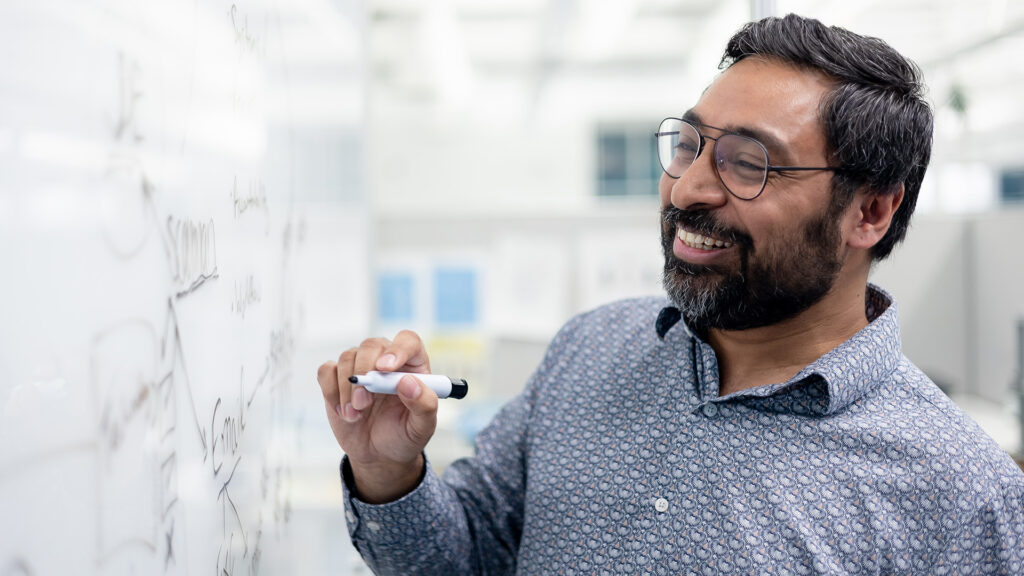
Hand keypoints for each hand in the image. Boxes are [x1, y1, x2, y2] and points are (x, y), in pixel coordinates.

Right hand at [317, 330, 437, 502]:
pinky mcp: (337, 379)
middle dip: (365, 374)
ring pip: (347, 358)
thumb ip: (424, 405)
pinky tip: (344, 413)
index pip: (407, 341)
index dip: (397, 349)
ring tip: (356, 416)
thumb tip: (408, 382)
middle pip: (372, 345)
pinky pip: (326, 371)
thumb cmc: (404, 436)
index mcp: (413, 366)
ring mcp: (359, 367)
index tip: (385, 368)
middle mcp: (385, 360)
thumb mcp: (422, 427)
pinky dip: (332, 392)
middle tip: (363, 403)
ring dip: (347, 389)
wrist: (379, 455)